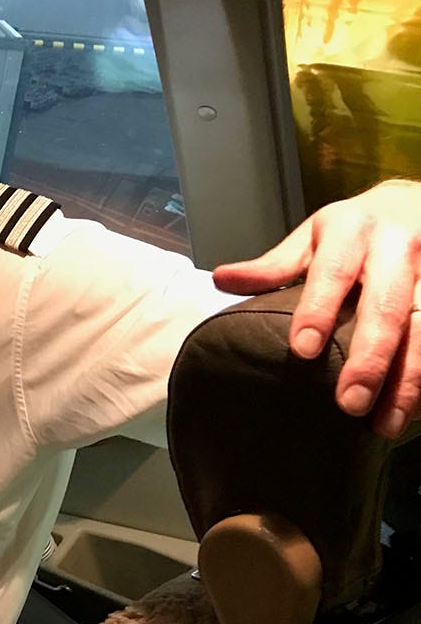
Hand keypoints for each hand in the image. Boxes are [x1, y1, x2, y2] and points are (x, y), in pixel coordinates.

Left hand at [213, 178, 420, 438]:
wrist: (419, 202)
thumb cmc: (356, 229)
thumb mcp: (313, 236)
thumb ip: (273, 264)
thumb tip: (221, 280)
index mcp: (354, 231)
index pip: (333, 272)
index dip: (318, 310)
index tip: (302, 350)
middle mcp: (399, 248)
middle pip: (388, 307)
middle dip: (371, 358)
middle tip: (349, 403)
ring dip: (409, 378)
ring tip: (387, 422)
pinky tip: (414, 408)